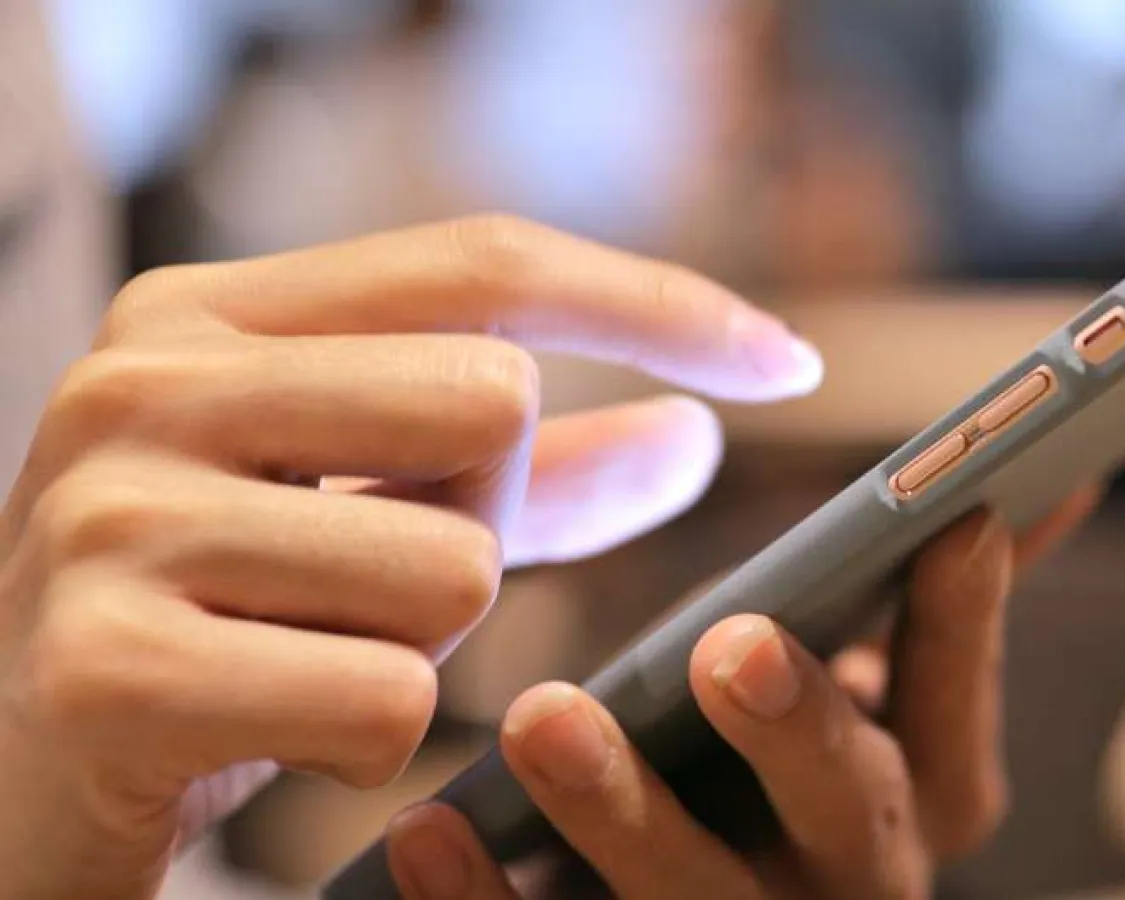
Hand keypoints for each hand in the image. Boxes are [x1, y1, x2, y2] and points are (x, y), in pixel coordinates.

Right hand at [0, 216, 822, 898]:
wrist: (12, 778)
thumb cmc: (219, 629)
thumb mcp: (368, 518)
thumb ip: (534, 477)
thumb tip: (700, 433)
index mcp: (204, 315)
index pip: (486, 263)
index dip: (655, 302)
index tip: (791, 361)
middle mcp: (142, 384)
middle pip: (491, 401)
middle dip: (491, 518)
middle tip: (379, 578)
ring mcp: (110, 522)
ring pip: (455, 568)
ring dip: (424, 643)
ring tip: (305, 660)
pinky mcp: (107, 672)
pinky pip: (389, 702)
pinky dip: (373, 743)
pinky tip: (277, 738)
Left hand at [384, 491, 1099, 899]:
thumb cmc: (779, 795)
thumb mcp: (875, 709)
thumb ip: (933, 614)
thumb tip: (1054, 478)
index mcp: (911, 798)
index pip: (961, 713)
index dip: (967, 629)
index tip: (958, 521)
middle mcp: (850, 888)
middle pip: (849, 821)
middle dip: (802, 734)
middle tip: (733, 643)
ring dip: (624, 817)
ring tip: (543, 717)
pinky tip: (428, 832)